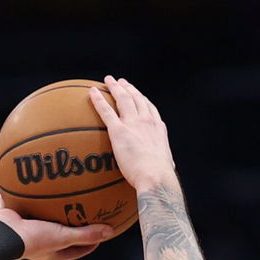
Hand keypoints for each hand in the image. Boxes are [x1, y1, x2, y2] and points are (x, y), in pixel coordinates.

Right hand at [0, 200, 112, 259]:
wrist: (2, 235)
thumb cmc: (32, 240)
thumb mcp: (63, 237)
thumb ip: (86, 234)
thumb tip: (111, 231)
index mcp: (51, 252)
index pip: (77, 250)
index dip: (91, 242)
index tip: (102, 230)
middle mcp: (39, 243)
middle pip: (61, 232)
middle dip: (72, 222)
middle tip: (84, 208)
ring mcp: (26, 229)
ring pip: (43, 215)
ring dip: (51, 205)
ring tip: (61, 190)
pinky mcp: (14, 215)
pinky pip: (25, 200)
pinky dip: (30, 190)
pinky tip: (37, 177)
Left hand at [89, 75, 175, 192]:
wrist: (156, 178)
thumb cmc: (161, 179)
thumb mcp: (167, 167)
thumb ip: (164, 164)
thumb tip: (168, 171)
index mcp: (158, 129)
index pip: (150, 109)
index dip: (143, 99)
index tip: (138, 95)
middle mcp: (146, 121)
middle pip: (136, 98)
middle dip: (128, 88)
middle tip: (121, 82)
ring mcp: (133, 124)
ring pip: (123, 98)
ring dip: (115, 87)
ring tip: (108, 81)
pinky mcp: (119, 131)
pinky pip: (106, 111)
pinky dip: (98, 99)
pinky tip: (92, 92)